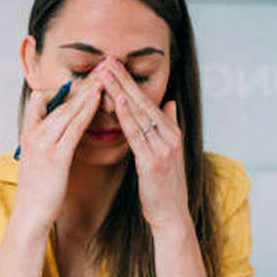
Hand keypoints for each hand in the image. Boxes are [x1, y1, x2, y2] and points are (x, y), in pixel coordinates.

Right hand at [12, 70, 103, 236]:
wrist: (29, 216)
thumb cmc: (37, 194)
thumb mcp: (38, 164)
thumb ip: (46, 147)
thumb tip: (59, 139)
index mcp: (28, 136)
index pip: (38, 100)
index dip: (59, 90)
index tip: (81, 81)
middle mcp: (33, 135)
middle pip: (58, 101)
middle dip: (80, 84)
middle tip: (99, 68)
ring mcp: (43, 144)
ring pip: (66, 109)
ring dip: (86, 92)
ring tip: (103, 77)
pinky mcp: (56, 155)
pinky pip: (73, 127)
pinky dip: (85, 110)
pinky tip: (98, 99)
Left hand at [98, 59, 190, 234]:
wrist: (172, 216)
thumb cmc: (164, 187)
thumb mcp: (170, 153)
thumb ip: (169, 125)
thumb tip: (170, 103)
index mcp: (170, 132)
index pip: (146, 101)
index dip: (130, 82)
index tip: (114, 65)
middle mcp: (169, 135)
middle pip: (142, 101)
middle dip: (123, 79)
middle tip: (106, 60)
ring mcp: (163, 147)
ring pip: (138, 113)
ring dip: (120, 90)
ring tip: (105, 73)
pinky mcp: (153, 161)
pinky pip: (137, 134)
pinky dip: (126, 115)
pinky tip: (116, 100)